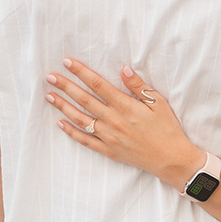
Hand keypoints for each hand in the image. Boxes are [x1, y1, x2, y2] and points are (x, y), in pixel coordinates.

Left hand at [46, 59, 205, 191]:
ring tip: (49, 96)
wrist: (171, 158)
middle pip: (84, 99)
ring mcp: (108, 137)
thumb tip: (123, 69)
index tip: (68, 62)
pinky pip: (85, 140)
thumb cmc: (167, 128)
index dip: (81, 72)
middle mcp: (113, 120)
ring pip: (80, 119)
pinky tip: (60, 123)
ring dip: (63, 107)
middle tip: (50, 77)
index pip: (97, 84)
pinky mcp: (108, 150)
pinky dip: (71, 132)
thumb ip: (138, 86)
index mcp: (125, 106)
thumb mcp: (158, 102)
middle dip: (66, 87)